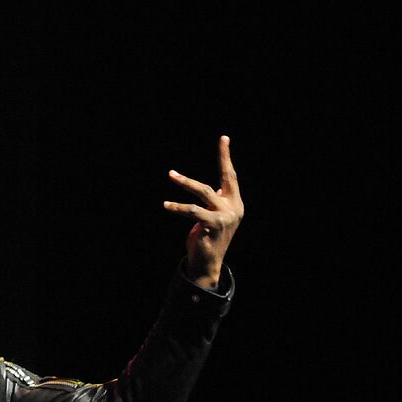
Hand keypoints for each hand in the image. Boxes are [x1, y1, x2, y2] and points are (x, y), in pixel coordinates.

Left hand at [163, 135, 244, 287]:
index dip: (225, 157)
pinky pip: (192, 211)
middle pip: (211, 184)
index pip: (231, 176)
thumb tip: (214, 191)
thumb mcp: (215, 218)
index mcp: (235, 203)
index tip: (224, 138)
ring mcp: (224, 218)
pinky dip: (178, 207)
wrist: (209, 263)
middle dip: (191, 178)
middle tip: (171, 173)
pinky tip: (167, 206)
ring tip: (168, 184)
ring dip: (184, 184)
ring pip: (201, 194)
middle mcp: (233, 208)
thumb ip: (217, 203)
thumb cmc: (209, 238)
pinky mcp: (213, 226)